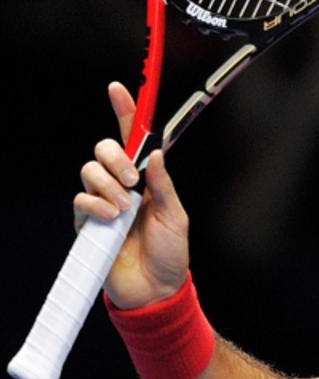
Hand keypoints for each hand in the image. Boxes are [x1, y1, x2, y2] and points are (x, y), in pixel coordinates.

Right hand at [75, 82, 190, 308]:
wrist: (154, 289)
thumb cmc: (170, 254)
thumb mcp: (175, 216)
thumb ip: (164, 185)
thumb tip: (156, 154)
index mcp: (147, 180)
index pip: (133, 140)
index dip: (125, 112)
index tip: (118, 88)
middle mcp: (122, 186)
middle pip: (104, 149)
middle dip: (116, 158)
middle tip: (133, 181)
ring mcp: (102, 202)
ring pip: (90, 171)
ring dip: (109, 186)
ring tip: (125, 209)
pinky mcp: (88, 222)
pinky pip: (81, 200)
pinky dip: (96, 205)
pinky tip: (111, 219)